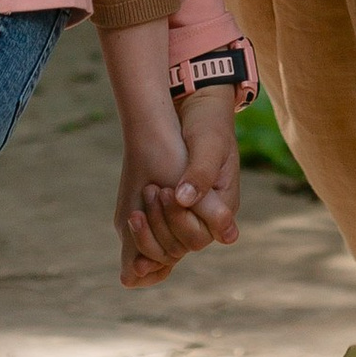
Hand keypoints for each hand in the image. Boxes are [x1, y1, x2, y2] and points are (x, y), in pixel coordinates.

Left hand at [121, 84, 243, 280]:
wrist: (196, 111)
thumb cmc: (208, 124)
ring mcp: (191, 215)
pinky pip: (160, 235)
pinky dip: (144, 235)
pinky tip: (131, 222)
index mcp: (224, 204)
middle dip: (161, 224)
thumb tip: (185, 200)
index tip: (161, 195)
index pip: (202, 233)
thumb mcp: (208, 144)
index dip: (178, 224)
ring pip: (169, 245)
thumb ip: (200, 173)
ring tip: (136, 208)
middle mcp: (208, 216)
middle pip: (183, 244)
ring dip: (149, 231)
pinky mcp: (173, 210)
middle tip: (150, 190)